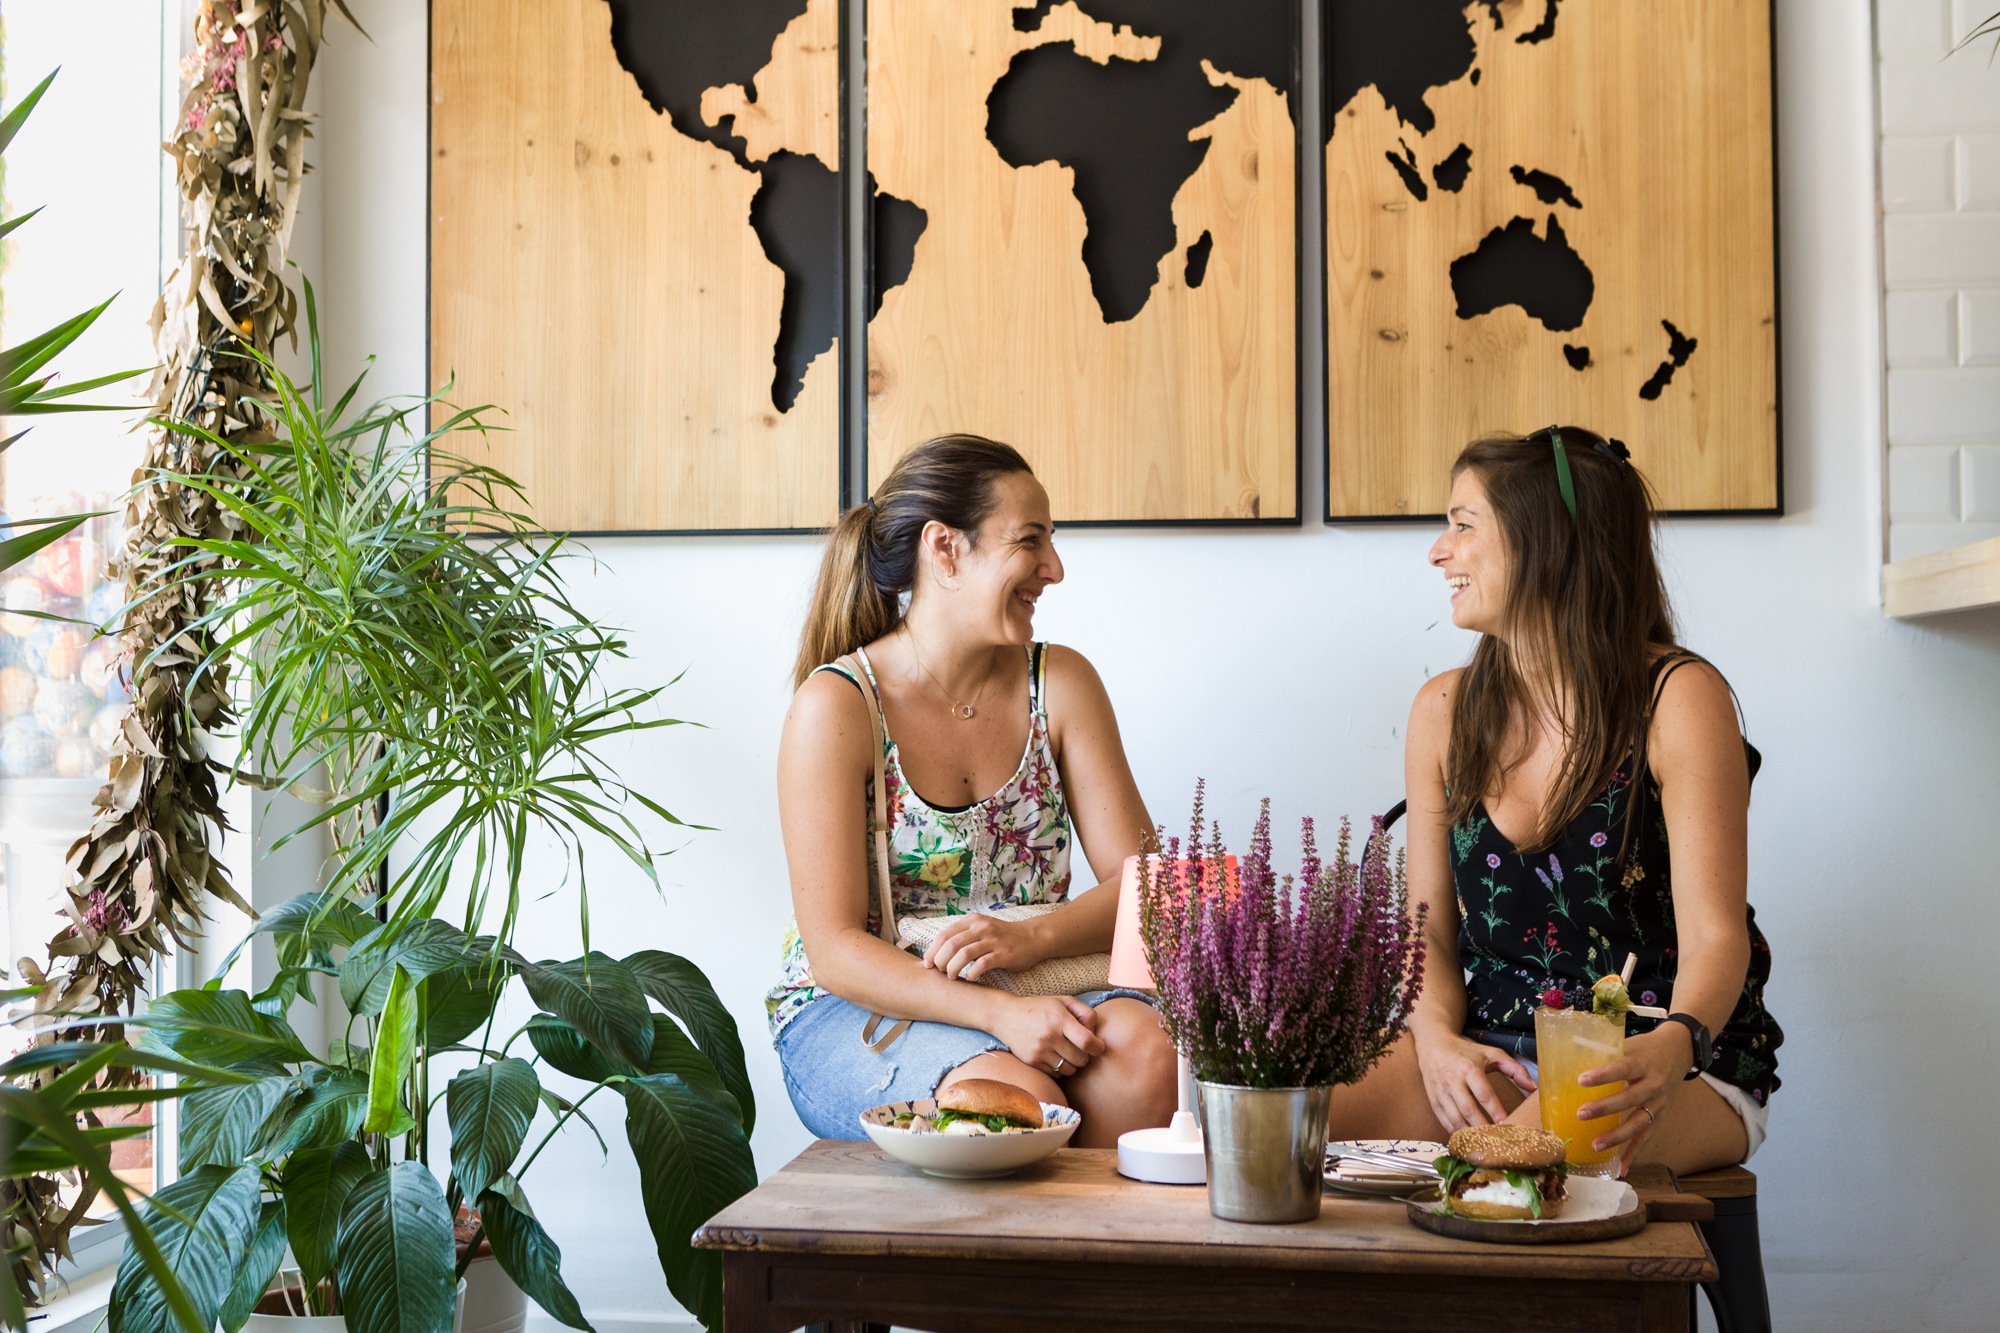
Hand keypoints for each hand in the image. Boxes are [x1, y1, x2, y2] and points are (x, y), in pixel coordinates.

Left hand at [924, 912, 1045, 981]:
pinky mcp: (1003, 954)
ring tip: (952, 977)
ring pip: (964, 954)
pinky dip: (972, 974)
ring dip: (953, 968)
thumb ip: (963, 936)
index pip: (944, 935)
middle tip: (940, 972)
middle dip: (940, 961)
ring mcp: (993, 940)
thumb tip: (937, 952)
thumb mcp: (981, 929)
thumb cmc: (1003, 937)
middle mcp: (981, 928)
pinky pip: (982, 964)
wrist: (1032, 938)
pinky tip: (970, 979)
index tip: (928, 964)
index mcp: (972, 921)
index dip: (932, 950)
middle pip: (951, 944)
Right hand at [988, 995, 1103, 1076]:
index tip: (1098, 1047)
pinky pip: (1056, 1074)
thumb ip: (1084, 1012)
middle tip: (1080, 1049)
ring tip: (1066, 1052)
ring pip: (1069, 1070)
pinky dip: (1059, 1068)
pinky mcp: (1032, 1062)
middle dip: (1085, 1056)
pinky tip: (1054, 1056)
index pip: (1086, 1041)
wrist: (1006, 1016)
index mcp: (1059, 1019)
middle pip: (1081, 1059)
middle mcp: (1049, 1036)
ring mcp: (1039, 1051)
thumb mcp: (1063, 1001)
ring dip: (1072, 1064)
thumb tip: (1095, 1031)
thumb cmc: (1040, 1008)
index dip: (1097, 1047)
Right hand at [1413, 1028, 1536, 1131]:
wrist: (1433, 1045)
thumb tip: (1533, 1088)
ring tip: (1484, 1143)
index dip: (1496, 1111)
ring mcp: (1441, 1092)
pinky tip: (1468, 1139)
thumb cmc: (1466, 1052)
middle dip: (1483, 1127)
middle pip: (1468, 1110)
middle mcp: (1452, 1080)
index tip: (1507, 1124)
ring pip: (1455, 1118)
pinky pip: (1445, 1121)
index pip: (1484, 1094)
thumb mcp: (1491, 1054)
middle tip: (1497, 1140)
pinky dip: (1456, 1132)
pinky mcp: (1433, 1100)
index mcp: (1469, 1068)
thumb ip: (1515, 1069)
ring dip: (1470, 1133)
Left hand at [1577, 1025, 1694, 1164]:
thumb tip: (1567, 1058)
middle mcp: (1653, 1085)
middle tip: (1581, 1114)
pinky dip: (1634, 1154)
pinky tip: (1621, 1169)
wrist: (1678, 1052)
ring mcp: (1658, 1104)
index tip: (1582, 1080)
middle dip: (1605, 1108)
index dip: (1603, 1075)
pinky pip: (1646, 1138)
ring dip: (1617, 1137)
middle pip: (1629, 1099)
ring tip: (1595, 1145)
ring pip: (1638, 1123)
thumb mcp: (1628, 1044)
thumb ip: (1604, 1053)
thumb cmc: (1645, 1048)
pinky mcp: (1660, 1117)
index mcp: (1643, 1063)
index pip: (1622, 1069)